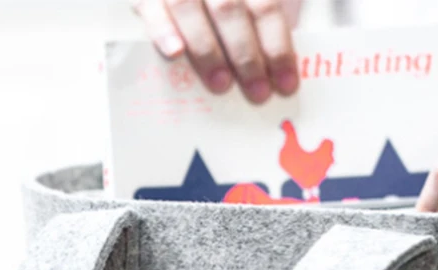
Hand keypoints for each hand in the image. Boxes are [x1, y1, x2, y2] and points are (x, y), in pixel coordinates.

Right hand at [133, 0, 301, 103]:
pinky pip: (151, 8)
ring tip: (221, 84)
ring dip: (207, 50)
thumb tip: (279, 77)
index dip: (278, 47)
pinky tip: (175, 53)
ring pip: (188, 7)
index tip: (286, 85)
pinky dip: (162, 30)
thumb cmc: (234, 8)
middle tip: (257, 92)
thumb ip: (267, 29)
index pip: (266, 7)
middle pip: (229, 9)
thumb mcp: (255, 8)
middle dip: (246, 54)